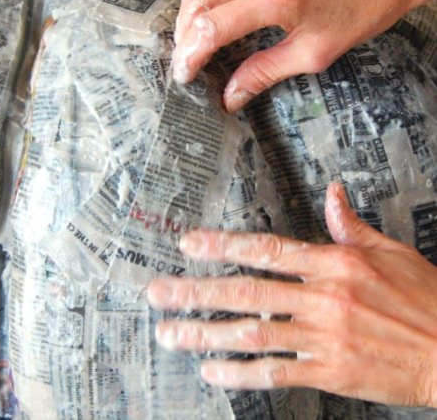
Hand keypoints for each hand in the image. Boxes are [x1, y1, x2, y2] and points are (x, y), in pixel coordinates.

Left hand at [147, 182, 436, 406]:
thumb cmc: (426, 298)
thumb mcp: (390, 252)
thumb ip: (351, 225)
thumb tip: (331, 193)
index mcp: (336, 263)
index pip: (266, 249)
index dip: (223, 246)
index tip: (187, 243)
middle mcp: (324, 298)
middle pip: (247, 292)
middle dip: (196, 292)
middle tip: (157, 293)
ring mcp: (326, 337)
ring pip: (253, 334)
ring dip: (206, 334)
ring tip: (170, 333)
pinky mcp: (331, 372)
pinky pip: (277, 372)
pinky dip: (241, 373)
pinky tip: (212, 371)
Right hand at [173, 0, 436, 112]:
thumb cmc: (360, 10)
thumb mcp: (314, 53)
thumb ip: (264, 73)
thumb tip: (229, 97)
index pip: (209, 28)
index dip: (188, 56)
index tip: (184, 74)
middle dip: (183, 33)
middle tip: (189, 54)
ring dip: (190, 3)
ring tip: (198, 26)